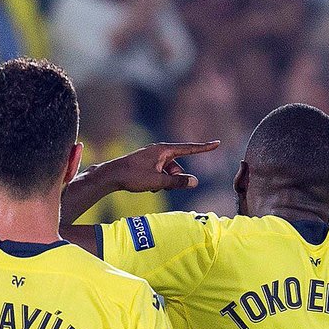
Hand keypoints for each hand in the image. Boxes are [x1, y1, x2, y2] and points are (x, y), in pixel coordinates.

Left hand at [102, 140, 220, 194]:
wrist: (112, 175)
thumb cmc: (133, 176)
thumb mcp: (158, 181)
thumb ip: (178, 182)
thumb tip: (195, 181)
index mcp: (163, 150)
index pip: (189, 148)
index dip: (204, 147)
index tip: (217, 143)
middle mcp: (160, 151)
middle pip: (178, 167)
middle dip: (175, 179)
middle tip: (162, 185)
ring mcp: (154, 158)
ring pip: (170, 173)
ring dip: (166, 182)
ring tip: (151, 185)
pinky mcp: (149, 164)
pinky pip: (162, 174)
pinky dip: (158, 181)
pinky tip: (146, 184)